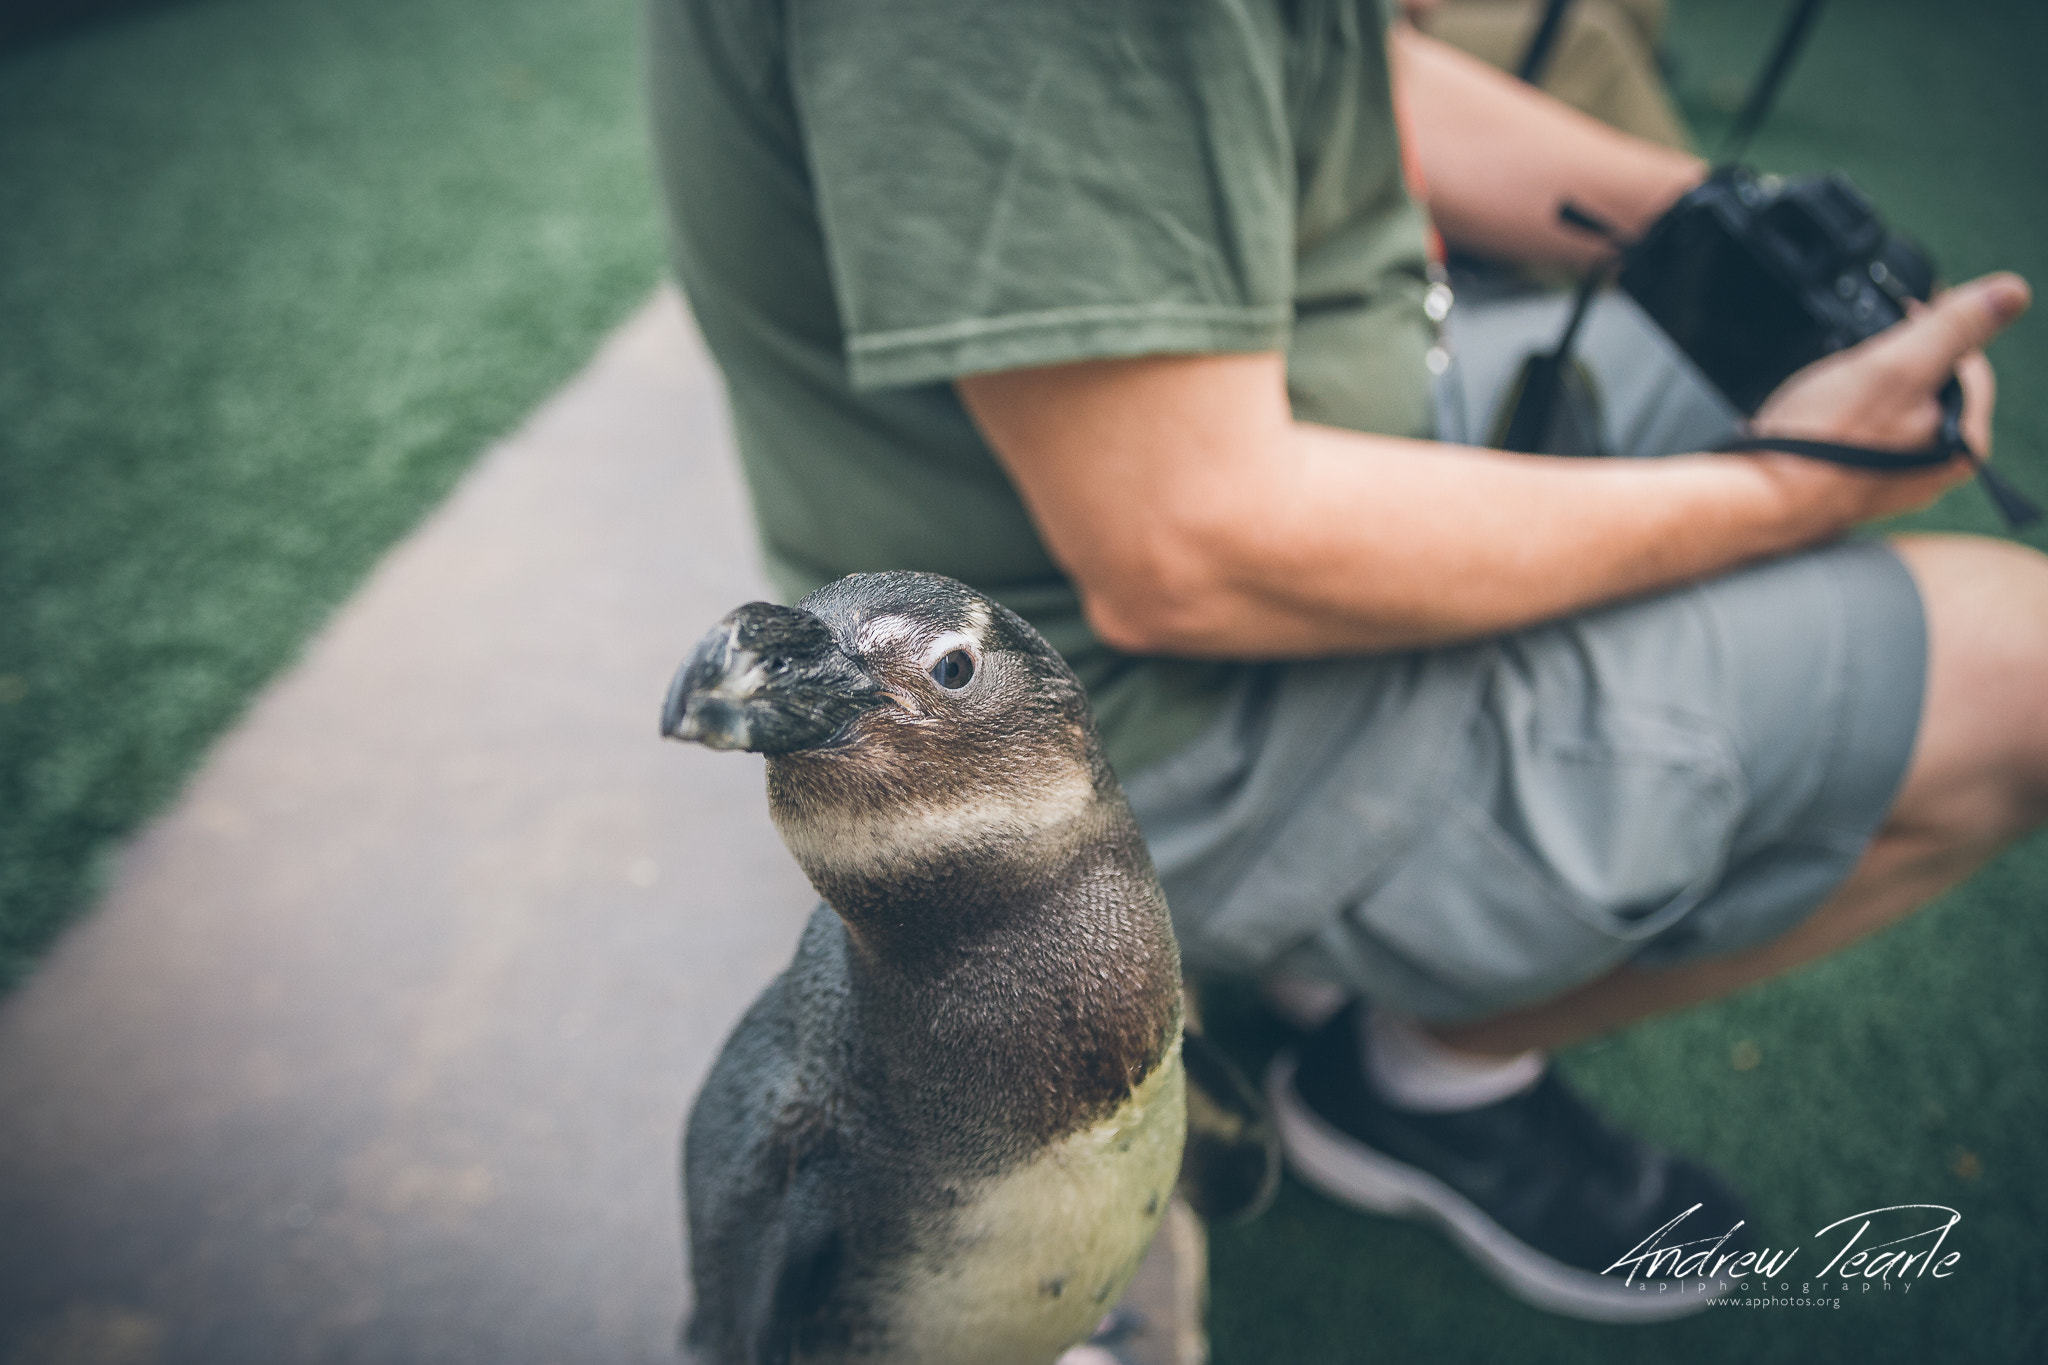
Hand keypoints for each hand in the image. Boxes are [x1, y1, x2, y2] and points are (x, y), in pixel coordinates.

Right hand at [1748, 272, 2030, 526]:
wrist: (1759, 497)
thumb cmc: (1822, 439)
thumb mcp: (1895, 366)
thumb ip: (1956, 327)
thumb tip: (2013, 291)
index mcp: (1963, 441)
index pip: (1971, 363)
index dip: (1936, 327)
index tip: (1900, 309)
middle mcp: (1937, 468)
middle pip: (1933, 386)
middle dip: (1901, 359)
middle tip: (1860, 350)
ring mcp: (1896, 481)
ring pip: (1898, 409)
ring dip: (1873, 386)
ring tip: (1837, 382)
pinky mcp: (1858, 485)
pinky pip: (1868, 435)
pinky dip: (1850, 416)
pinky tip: (1824, 413)